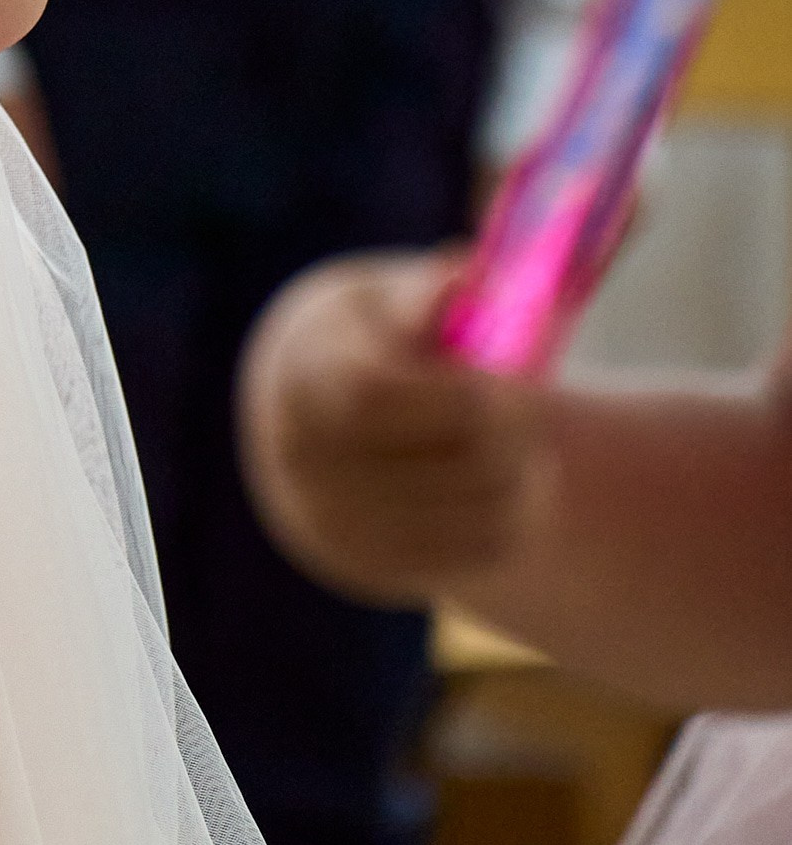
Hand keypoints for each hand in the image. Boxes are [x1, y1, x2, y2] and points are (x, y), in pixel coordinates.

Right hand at [235, 250, 553, 606]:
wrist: (307, 423)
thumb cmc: (360, 341)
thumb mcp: (376, 301)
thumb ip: (423, 294)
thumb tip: (467, 275)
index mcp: (302, 383)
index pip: (378, 400)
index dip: (462, 393)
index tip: (521, 378)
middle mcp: (307, 464)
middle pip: (447, 463)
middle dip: (516, 434)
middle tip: (542, 406)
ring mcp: (339, 526)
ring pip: (477, 514)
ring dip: (527, 475)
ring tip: (533, 440)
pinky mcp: (377, 570)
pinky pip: (480, 553)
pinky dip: (519, 519)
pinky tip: (519, 481)